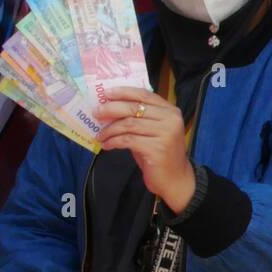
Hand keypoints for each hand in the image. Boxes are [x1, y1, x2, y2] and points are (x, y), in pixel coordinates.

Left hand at [94, 87, 195, 212]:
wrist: (175, 179)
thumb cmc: (160, 154)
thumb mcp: (153, 131)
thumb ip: (139, 118)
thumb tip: (110, 107)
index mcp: (170, 111)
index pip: (144, 95)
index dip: (123, 92)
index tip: (106, 93)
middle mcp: (170, 120)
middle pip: (134, 108)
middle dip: (111, 109)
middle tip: (96, 113)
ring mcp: (165, 134)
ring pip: (129, 124)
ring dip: (110, 129)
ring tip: (100, 135)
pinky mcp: (157, 149)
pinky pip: (128, 140)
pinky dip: (114, 141)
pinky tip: (107, 145)